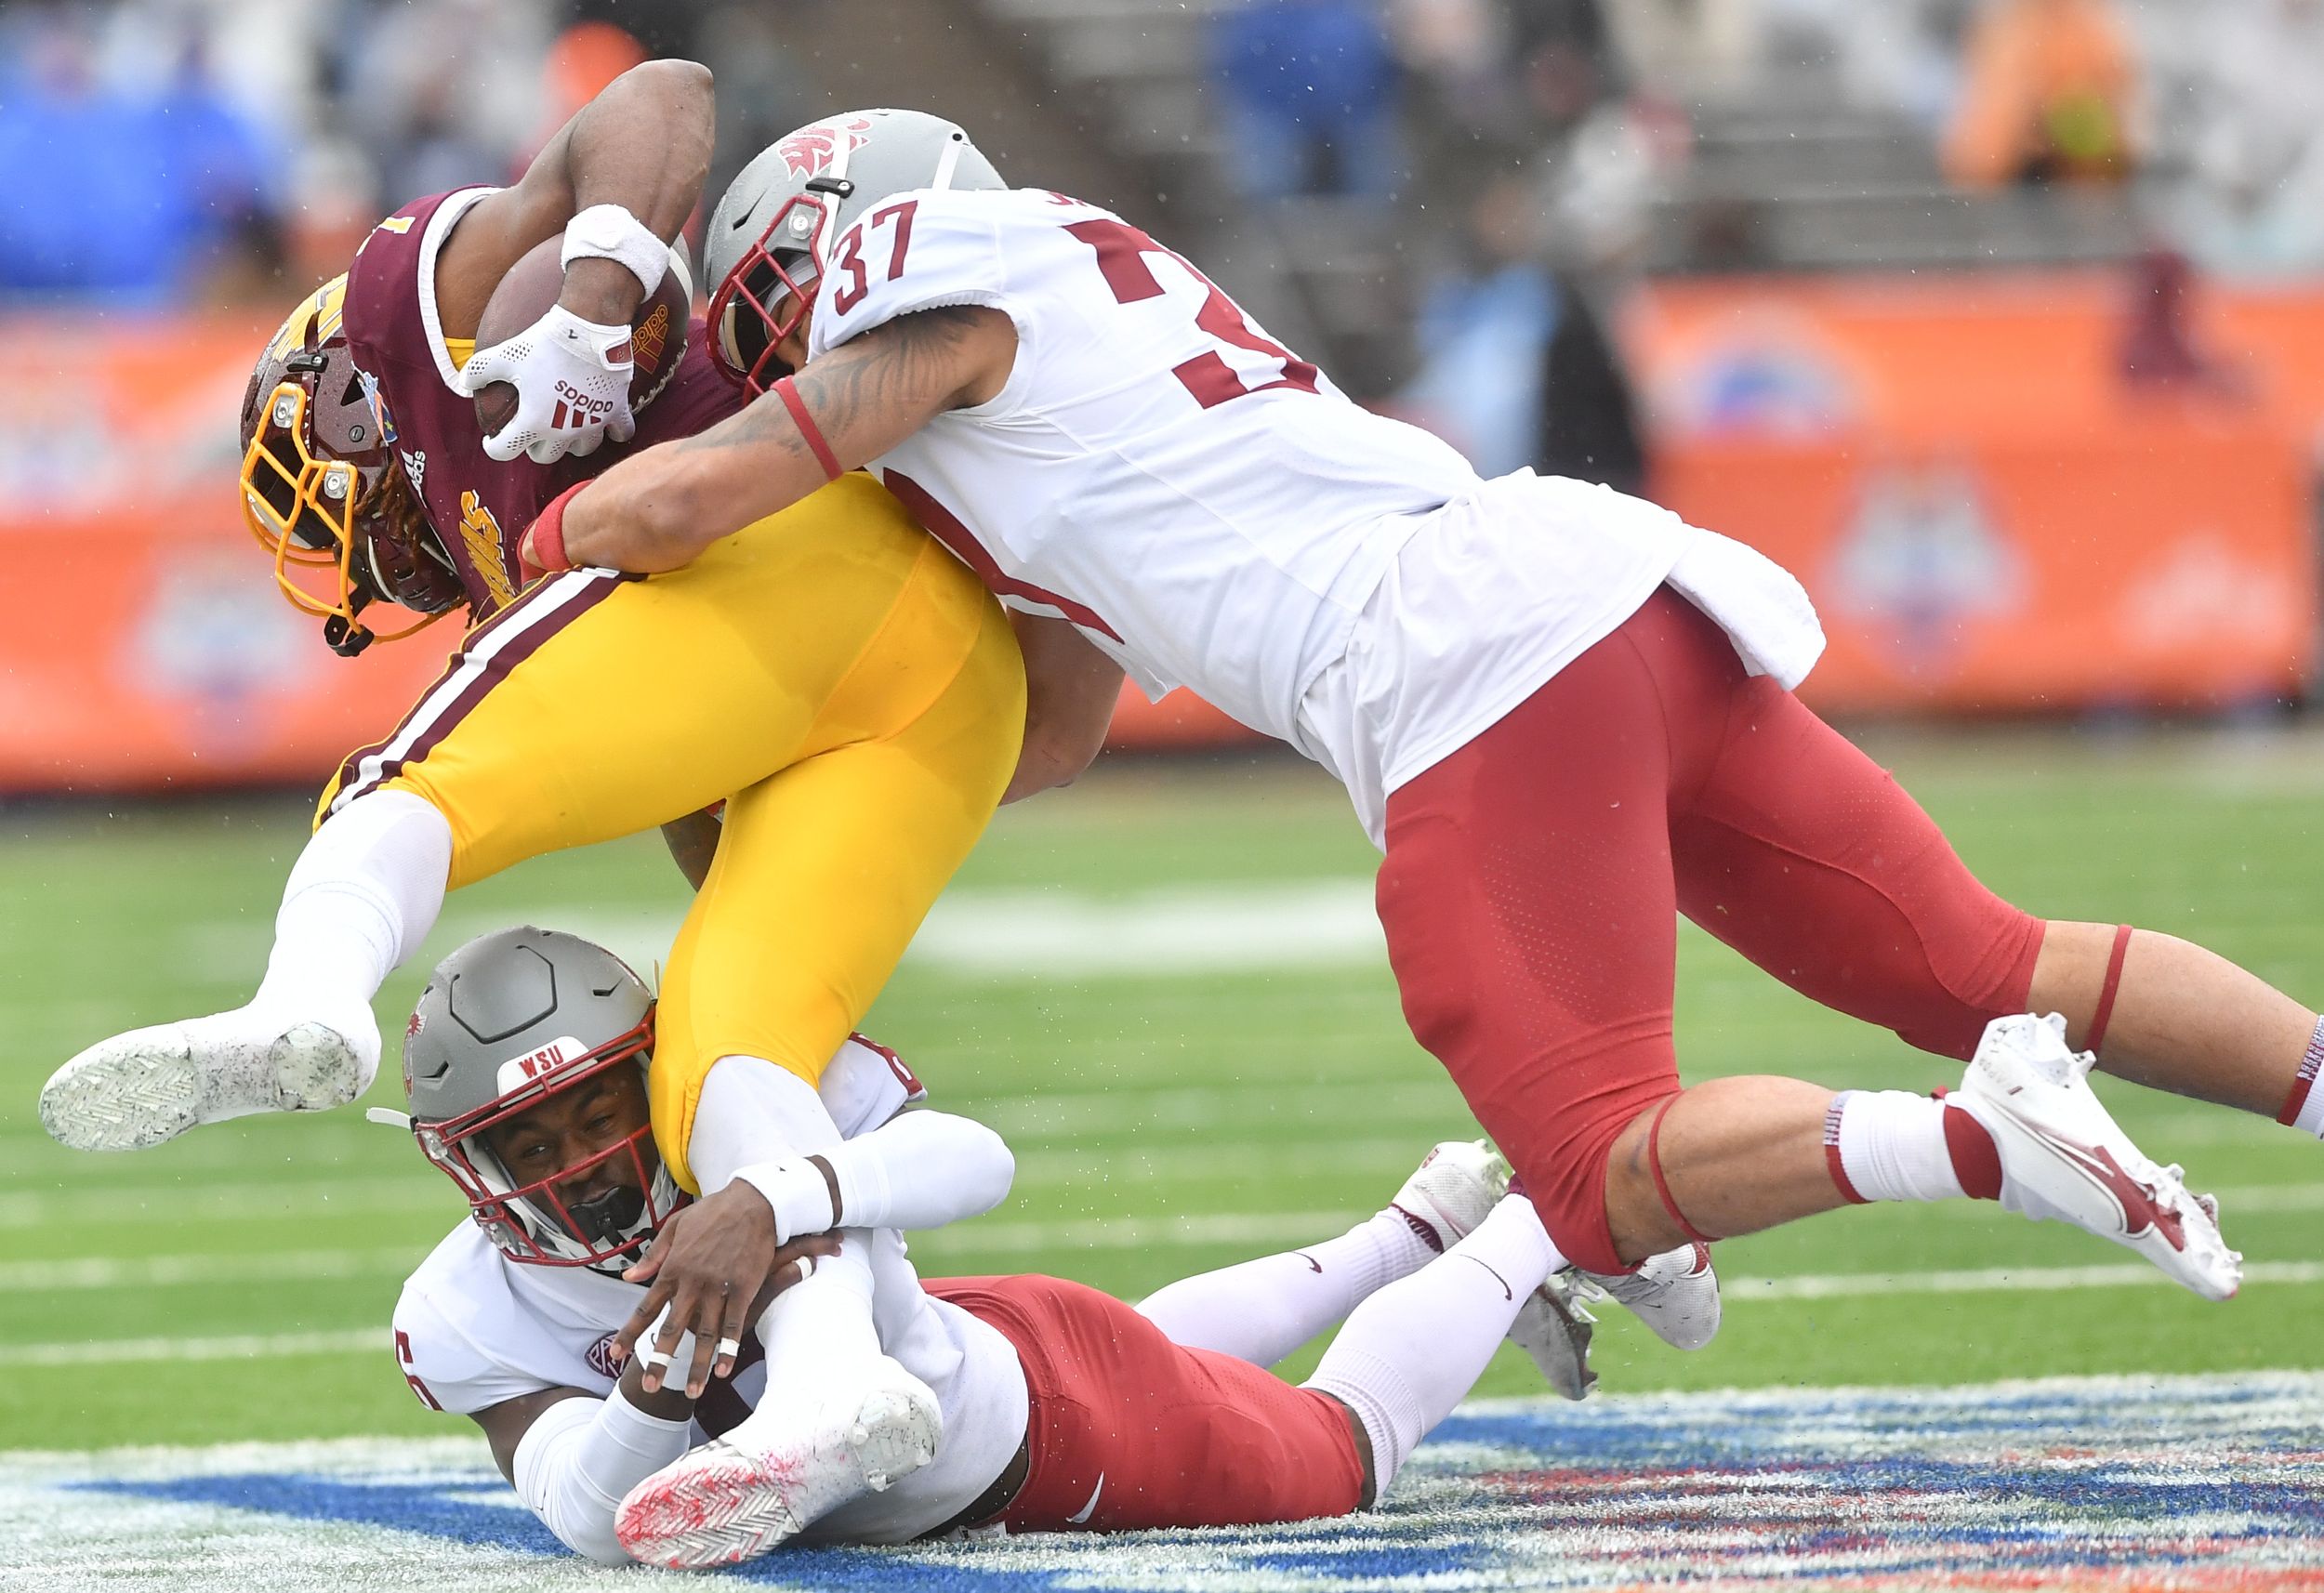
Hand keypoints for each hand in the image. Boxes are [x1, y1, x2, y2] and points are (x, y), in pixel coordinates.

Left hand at [462, 303, 637, 464]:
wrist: (588, 329)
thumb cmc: (544, 344)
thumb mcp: (504, 354)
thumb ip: (479, 370)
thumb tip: (465, 382)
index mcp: (533, 421)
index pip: (506, 450)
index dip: (494, 447)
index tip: (493, 440)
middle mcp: (563, 431)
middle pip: (545, 457)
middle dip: (535, 448)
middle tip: (531, 433)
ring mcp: (593, 424)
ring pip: (582, 450)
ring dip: (571, 444)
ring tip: (567, 430)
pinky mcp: (616, 412)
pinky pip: (621, 433)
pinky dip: (614, 432)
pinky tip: (606, 424)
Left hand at [613, 1183, 836, 1396]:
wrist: (753, 1201)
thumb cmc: (713, 1211)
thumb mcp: (676, 1226)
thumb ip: (653, 1255)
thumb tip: (629, 1276)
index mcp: (673, 1268)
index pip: (646, 1307)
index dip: (630, 1332)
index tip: (615, 1353)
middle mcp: (692, 1283)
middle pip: (673, 1329)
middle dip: (659, 1360)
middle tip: (650, 1387)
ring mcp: (719, 1288)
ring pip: (705, 1335)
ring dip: (697, 1366)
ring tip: (691, 1392)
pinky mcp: (744, 1289)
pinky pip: (735, 1325)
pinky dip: (729, 1350)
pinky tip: (724, 1370)